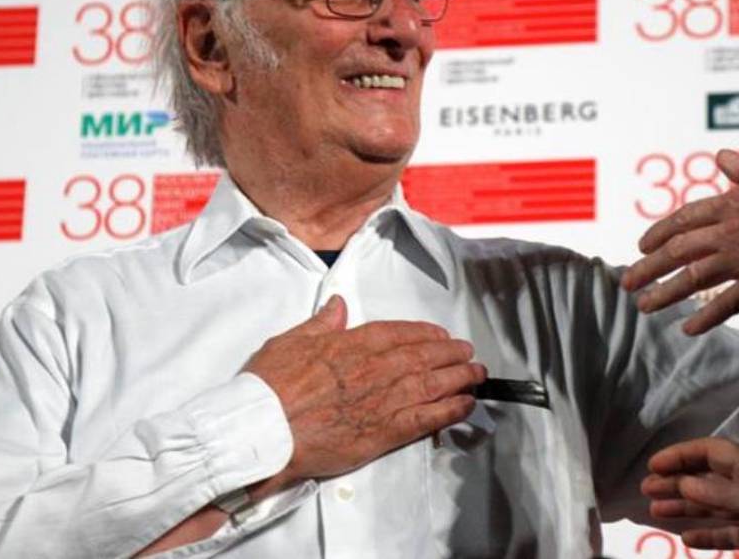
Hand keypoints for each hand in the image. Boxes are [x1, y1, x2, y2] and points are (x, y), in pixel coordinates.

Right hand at [246, 296, 485, 491]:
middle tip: (468, 353)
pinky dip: (450, 410)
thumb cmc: (268, 388)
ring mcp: (381, 400)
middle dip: (450, 354)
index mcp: (351, 344)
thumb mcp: (289, 341)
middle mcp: (373, 369)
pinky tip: (466, 405)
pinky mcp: (383, 432)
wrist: (261, 429)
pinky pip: (426, 418)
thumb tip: (337, 306)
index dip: (423, 333)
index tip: (439, 335)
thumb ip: (320, 324)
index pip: (398, 333)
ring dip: (459, 378)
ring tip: (477, 375)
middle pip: (423, 357)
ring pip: (432, 384)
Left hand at [621, 148, 738, 334]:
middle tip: (627, 282)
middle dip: (649, 268)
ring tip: (644, 306)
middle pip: (678, 252)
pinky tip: (687, 329)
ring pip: (693, 280)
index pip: (684, 219)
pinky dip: (706, 318)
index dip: (660, 233)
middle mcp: (728, 233)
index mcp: (731, 203)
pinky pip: (727, 304)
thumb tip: (722, 158)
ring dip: (665, 293)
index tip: (643, 245)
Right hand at [642, 437, 738, 558]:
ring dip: (685, 506)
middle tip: (647, 490)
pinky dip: (708, 534)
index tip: (655, 465)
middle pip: (705, 478)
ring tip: (656, 511)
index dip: (681, 456)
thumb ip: (722, 493)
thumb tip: (685, 483)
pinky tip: (688, 538)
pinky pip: (729, 532)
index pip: (709, 453)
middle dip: (676, 482)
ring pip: (712, 505)